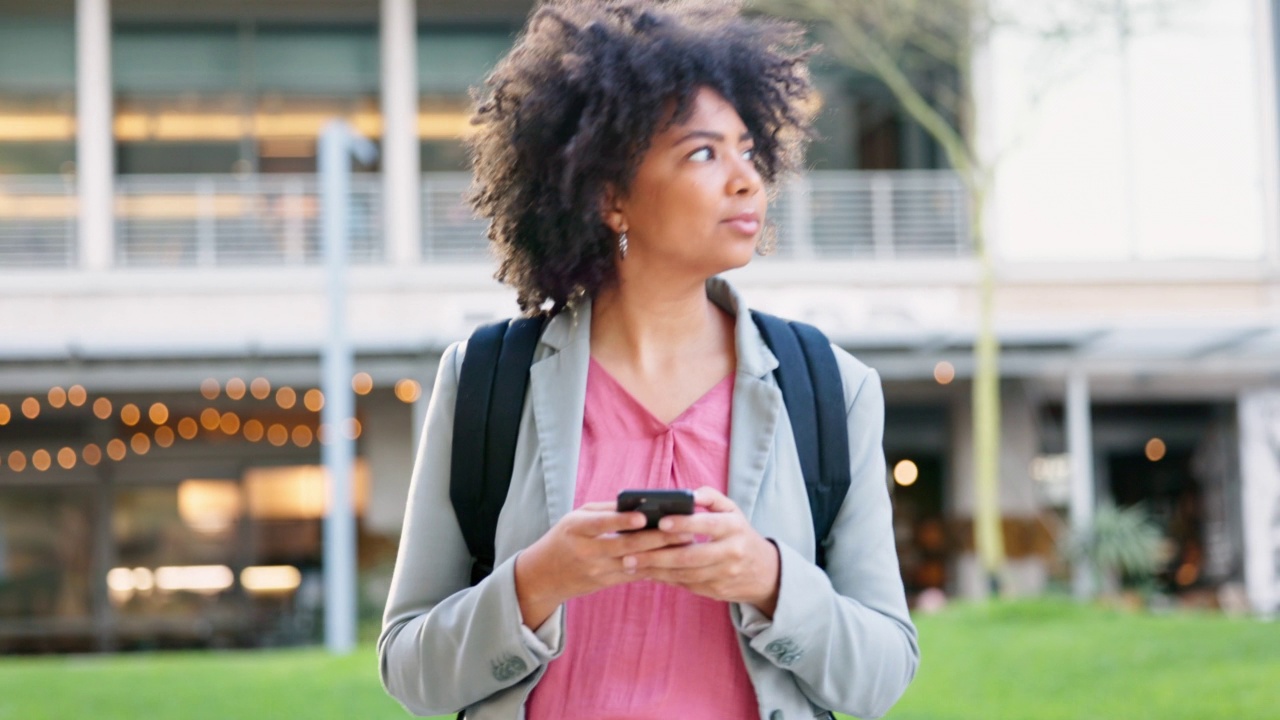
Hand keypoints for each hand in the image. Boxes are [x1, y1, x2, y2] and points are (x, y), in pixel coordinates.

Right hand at [514, 502, 694, 627]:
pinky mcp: (605, 583)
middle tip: (683, 529)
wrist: (543, 576)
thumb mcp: (575, 518)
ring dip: (661, 554)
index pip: (600, 524)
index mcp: (576, 529)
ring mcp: (597, 571)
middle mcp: (587, 552)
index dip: (622, 521)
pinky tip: (673, 559)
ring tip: (685, 544)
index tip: (644, 516)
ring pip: (634, 563)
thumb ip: (605, 511)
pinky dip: (654, 566)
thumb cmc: (564, 538)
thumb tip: (639, 503)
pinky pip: (634, 575)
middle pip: (625, 546)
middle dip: (656, 538)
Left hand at [631, 487, 780, 616]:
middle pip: (691, 556)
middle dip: (658, 555)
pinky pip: (686, 585)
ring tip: (630, 563)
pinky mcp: (717, 591)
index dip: (684, 524)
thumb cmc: (739, 533)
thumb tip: (688, 494)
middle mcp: (731, 552)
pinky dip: (665, 579)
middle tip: (630, 552)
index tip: (661, 522)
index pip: (708, 525)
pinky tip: (646, 572)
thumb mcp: (732, 511)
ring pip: (685, 574)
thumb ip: (711, 498)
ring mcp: (724, 575)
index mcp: (734, 527)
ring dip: (655, 569)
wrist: (764, 572)